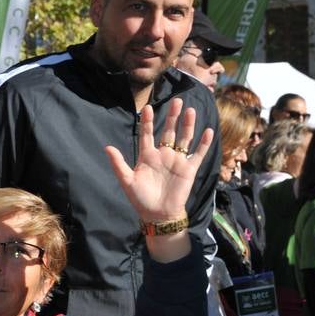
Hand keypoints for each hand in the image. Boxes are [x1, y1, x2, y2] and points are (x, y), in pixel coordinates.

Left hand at [105, 97, 213, 224]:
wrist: (158, 214)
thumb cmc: (140, 198)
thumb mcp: (127, 180)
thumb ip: (118, 164)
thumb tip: (107, 147)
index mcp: (147, 155)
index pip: (148, 134)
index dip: (148, 122)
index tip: (147, 108)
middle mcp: (163, 154)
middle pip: (169, 131)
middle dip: (172, 116)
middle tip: (176, 101)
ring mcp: (177, 160)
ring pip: (184, 138)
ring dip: (188, 125)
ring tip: (190, 110)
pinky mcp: (189, 169)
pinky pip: (198, 154)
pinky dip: (203, 143)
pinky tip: (207, 130)